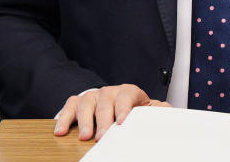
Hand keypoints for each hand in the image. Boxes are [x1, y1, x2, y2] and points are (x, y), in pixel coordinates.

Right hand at [53, 84, 170, 139]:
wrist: (120, 109)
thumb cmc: (135, 113)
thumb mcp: (149, 111)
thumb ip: (159, 111)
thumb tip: (169, 112)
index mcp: (129, 92)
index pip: (127, 95)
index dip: (123, 107)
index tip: (121, 122)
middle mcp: (109, 92)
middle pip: (105, 101)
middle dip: (103, 120)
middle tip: (102, 136)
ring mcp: (93, 96)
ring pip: (86, 103)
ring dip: (84, 121)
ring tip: (84, 136)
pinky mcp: (78, 104)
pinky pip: (69, 107)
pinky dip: (64, 118)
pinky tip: (60, 131)